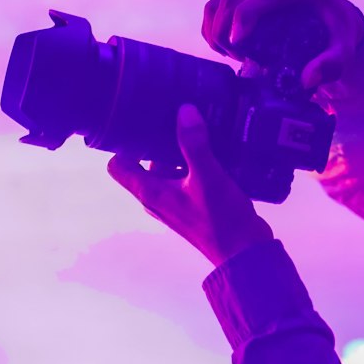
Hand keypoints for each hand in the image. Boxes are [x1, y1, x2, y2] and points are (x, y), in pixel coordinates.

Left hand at [108, 104, 273, 269]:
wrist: (246, 252)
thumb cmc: (221, 218)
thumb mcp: (208, 177)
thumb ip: (195, 144)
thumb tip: (184, 110)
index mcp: (150, 192)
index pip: (117, 165)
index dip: (124, 143)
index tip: (141, 121)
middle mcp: (157, 198)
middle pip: (145, 163)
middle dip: (158, 140)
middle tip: (175, 115)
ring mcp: (175, 203)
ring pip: (169, 169)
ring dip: (180, 151)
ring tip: (197, 125)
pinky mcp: (194, 205)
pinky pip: (186, 177)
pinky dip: (195, 163)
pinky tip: (214, 147)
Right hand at [202, 0, 363, 99]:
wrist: (333, 20)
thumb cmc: (337, 36)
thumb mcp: (343, 52)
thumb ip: (332, 65)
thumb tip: (308, 79)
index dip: (244, 17)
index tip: (237, 44)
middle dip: (229, 29)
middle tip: (240, 59)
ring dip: (218, 30)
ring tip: (235, 56)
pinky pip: (217, 2)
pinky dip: (211, 26)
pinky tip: (223, 47)